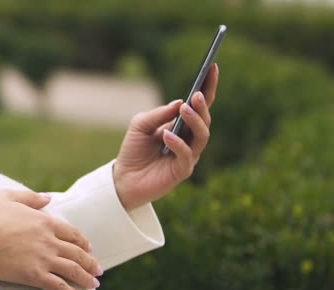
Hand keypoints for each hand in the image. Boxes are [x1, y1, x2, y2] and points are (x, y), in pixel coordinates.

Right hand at [0, 190, 102, 289]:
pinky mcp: (34, 276)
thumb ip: (31, 197)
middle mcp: (49, 240)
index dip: (83, 241)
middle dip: (90, 262)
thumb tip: (49, 198)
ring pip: (72, 270)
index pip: (72, 232)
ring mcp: (43, 258)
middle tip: (98, 269)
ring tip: (94, 284)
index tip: (89, 248)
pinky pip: (58, 286)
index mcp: (44, 220)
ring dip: (86, 278)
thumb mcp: (7, 196)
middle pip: (77, 253)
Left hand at [114, 64, 218, 209]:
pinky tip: (167, 135)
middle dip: (202, 105)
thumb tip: (179, 103)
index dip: (208, 86)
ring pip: (202, 135)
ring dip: (194, 121)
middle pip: (204, 119)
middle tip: (196, 94)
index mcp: (181, 125)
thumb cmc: (133, 150)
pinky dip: (178, 143)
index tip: (212, 67)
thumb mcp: (139, 125)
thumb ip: (158, 114)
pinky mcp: (182, 170)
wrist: (123, 178)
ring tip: (184, 109)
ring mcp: (188, 155)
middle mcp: (189, 138)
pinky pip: (187, 155)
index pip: (199, 104)